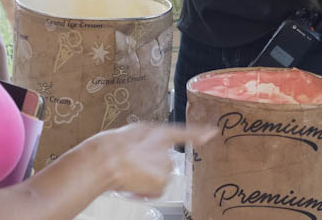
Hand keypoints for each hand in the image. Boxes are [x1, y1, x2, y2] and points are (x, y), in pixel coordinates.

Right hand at [96, 122, 212, 198]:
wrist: (109, 158)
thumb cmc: (115, 145)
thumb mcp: (133, 133)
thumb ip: (147, 139)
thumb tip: (146, 151)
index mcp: (160, 134)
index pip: (184, 132)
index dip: (199, 132)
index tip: (212, 132)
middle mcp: (167, 150)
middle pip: (166, 162)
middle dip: (153, 165)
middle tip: (136, 164)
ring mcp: (165, 166)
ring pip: (161, 176)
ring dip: (149, 177)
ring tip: (132, 172)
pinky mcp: (162, 181)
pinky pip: (157, 189)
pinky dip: (147, 190)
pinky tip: (135, 182)